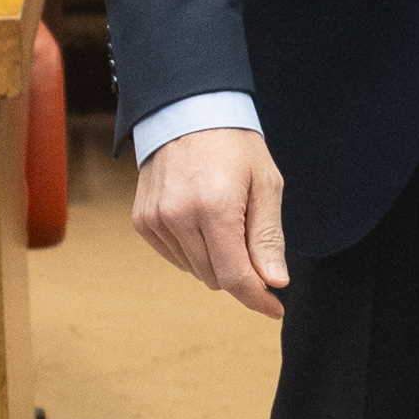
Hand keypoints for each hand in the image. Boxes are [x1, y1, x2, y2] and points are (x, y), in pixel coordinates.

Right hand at [132, 124, 288, 318]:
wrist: (187, 111)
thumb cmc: (234, 145)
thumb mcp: (265, 184)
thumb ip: (268, 237)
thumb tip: (274, 283)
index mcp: (214, 208)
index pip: (235, 276)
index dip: (257, 298)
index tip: (275, 308)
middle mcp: (178, 216)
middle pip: (215, 278)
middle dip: (240, 272)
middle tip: (252, 239)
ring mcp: (155, 220)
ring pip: (195, 270)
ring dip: (216, 260)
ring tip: (225, 219)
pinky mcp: (143, 221)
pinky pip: (175, 256)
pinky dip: (194, 250)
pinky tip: (202, 220)